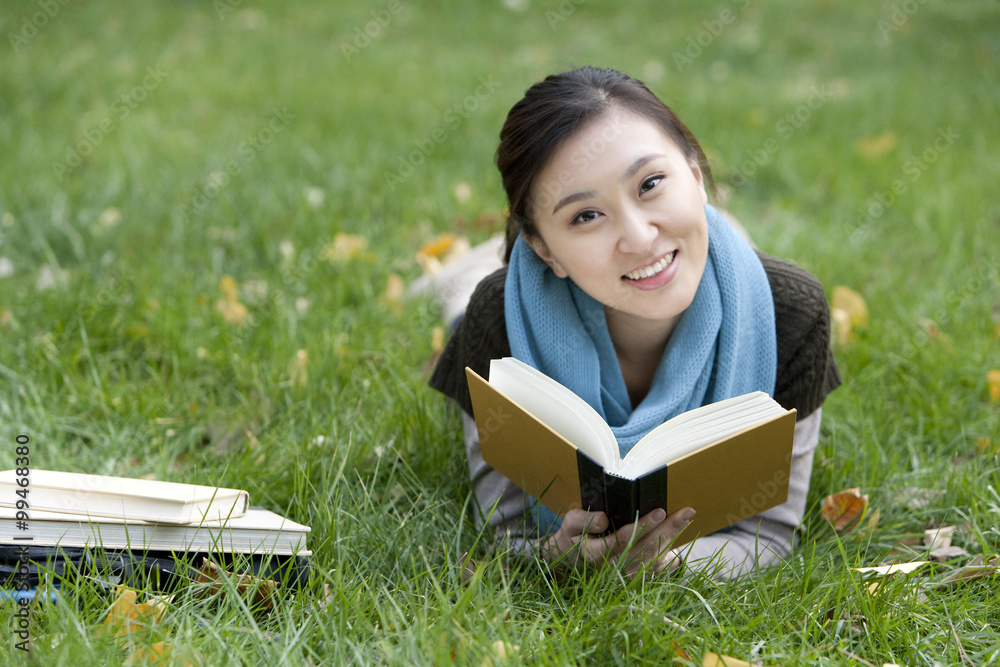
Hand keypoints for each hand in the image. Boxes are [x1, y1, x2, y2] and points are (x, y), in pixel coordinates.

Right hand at [541, 506, 695, 576]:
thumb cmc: (572, 537)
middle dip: (668, 529)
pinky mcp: (634, 577)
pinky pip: (656, 565)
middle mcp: (613, 568)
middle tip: (686, 511)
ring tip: (686, 516)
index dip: (643, 526)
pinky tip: (679, 532)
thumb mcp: (569, 524)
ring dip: (672, 537)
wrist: (570, 562)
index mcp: (596, 555)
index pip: (623, 540)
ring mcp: (625, 575)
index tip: (660, 511)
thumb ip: (583, 520)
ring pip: (654, 557)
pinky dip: (669, 548)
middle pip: (646, 549)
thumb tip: (604, 519)